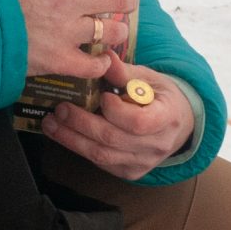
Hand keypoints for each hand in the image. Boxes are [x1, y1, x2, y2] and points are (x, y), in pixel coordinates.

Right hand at [5, 0, 144, 79]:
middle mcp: (66, 0)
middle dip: (126, 1)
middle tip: (124, 4)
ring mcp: (64, 32)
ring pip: (110, 32)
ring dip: (114, 33)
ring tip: (108, 34)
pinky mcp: (58, 59)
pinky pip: (93, 65)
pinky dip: (100, 64)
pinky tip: (99, 62)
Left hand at [41, 55, 192, 178]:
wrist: (179, 124)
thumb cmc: (162, 97)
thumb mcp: (150, 78)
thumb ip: (125, 72)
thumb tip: (103, 57)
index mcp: (168, 118)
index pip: (139, 122)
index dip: (116, 111)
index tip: (102, 96)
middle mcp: (157, 145)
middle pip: (112, 139)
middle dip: (81, 123)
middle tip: (60, 109)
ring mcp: (143, 162)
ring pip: (102, 155)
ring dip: (72, 139)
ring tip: (51, 124)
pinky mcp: (130, 172)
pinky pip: (101, 162)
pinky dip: (80, 148)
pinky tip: (65, 134)